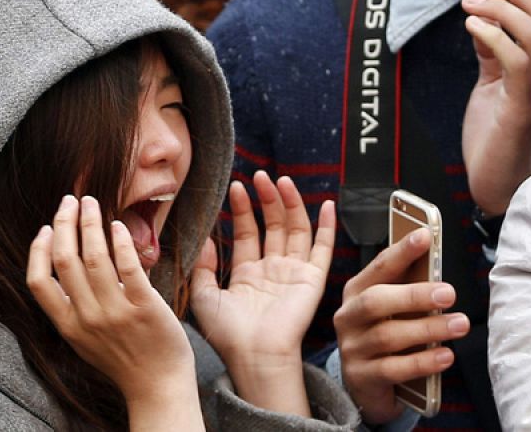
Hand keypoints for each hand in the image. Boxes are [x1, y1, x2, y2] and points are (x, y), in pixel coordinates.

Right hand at [27, 195, 200, 418]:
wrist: (157, 385)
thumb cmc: (123, 358)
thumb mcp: (84, 339)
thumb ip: (72, 307)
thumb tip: (64, 265)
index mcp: (68, 326)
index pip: (37, 282)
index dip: (38, 250)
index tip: (46, 227)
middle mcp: (87, 319)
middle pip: (65, 260)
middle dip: (64, 223)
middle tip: (70, 201)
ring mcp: (115, 313)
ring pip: (93, 257)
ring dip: (89, 223)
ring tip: (91, 204)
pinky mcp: (144, 307)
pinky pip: (127, 266)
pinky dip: (119, 241)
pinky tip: (117, 225)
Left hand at [190, 173, 334, 414]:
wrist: (255, 355)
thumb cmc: (229, 334)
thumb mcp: (205, 296)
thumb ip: (203, 267)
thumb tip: (205, 239)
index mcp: (248, 275)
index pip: (247, 232)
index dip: (243, 210)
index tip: (237, 187)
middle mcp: (272, 270)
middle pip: (273, 225)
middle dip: (267, 199)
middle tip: (261, 176)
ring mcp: (293, 273)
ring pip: (295, 230)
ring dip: (290, 204)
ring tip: (282, 181)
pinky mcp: (312, 279)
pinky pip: (323, 249)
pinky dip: (326, 227)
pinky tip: (326, 204)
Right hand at [334, 230, 466, 423]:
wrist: (367, 386)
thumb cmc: (386, 337)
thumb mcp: (393, 311)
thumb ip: (408, 290)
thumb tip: (438, 273)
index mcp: (357, 292)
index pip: (379, 267)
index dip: (401, 251)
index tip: (425, 235)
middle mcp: (349, 317)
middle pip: (376, 300)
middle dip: (415, 295)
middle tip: (449, 293)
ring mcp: (352, 348)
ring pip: (388, 335)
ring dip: (428, 329)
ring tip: (459, 325)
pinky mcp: (361, 376)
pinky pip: (393, 369)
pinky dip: (422, 361)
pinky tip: (445, 356)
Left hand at [460, 0, 530, 214]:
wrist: (494, 185)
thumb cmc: (494, 135)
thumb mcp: (492, 83)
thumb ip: (492, 51)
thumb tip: (482, 16)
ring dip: (503, 9)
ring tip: (469, 1)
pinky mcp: (524, 110)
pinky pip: (518, 64)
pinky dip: (496, 38)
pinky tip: (471, 26)